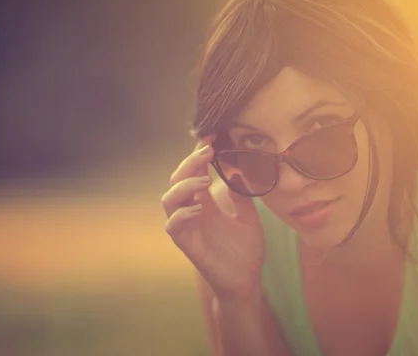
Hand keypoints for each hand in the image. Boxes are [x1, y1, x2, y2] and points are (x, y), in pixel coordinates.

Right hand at [161, 136, 265, 303]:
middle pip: (177, 180)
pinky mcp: (188, 245)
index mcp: (205, 202)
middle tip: (208, 152)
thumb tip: (237, 169)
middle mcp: (192, 211)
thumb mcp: (249, 216)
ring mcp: (188, 227)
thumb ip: (240, 194)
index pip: (193, 172)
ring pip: (168, 200)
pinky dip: (182, 214)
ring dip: (183, 186)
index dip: (197, 153)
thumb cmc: (245, 251)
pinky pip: (173, 226)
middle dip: (189, 163)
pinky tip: (200, 208)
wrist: (247, 280)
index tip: (211, 137)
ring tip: (205, 180)